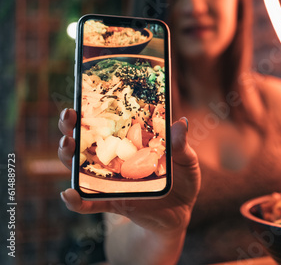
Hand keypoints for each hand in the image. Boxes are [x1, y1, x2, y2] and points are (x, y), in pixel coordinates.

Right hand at [57, 108, 200, 233]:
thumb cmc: (182, 180)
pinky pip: (88, 204)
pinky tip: (69, 193)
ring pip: (79, 167)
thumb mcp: (186, 160)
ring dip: (67, 155)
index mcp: (130, 142)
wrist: (182, 211)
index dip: (92, 109)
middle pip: (84, 140)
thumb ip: (181, 145)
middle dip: (70, 126)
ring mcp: (110, 181)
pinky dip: (75, 201)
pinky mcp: (112, 203)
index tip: (83, 94)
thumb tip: (181, 122)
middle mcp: (114, 159)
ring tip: (68, 143)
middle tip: (69, 115)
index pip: (107, 122)